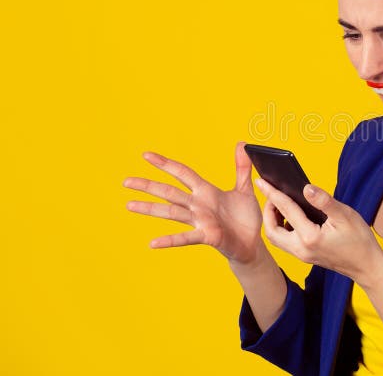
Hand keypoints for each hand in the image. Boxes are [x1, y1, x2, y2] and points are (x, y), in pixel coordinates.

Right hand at [124, 142, 264, 265]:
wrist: (252, 243)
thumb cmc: (245, 218)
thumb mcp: (244, 189)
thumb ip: (242, 167)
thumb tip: (242, 144)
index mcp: (206, 192)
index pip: (182, 173)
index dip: (165, 164)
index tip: (146, 155)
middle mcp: (198, 205)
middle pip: (169, 192)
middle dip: (148, 186)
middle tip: (126, 181)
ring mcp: (201, 221)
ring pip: (172, 212)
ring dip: (150, 209)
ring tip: (129, 205)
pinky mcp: (208, 236)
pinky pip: (186, 238)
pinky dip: (170, 240)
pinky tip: (152, 243)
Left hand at [257, 178, 382, 285]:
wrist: (367, 266)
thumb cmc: (359, 240)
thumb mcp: (345, 215)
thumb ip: (324, 201)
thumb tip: (306, 187)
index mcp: (310, 237)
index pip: (286, 210)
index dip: (273, 193)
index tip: (261, 181)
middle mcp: (301, 249)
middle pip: (272, 229)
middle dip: (267, 210)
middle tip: (271, 193)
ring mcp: (302, 255)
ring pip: (276, 238)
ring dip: (273, 221)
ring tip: (279, 203)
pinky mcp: (305, 256)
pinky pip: (285, 242)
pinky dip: (282, 228)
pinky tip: (291, 217)